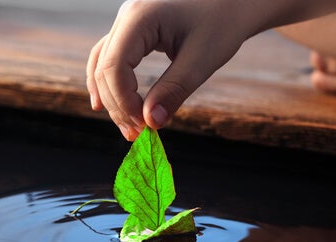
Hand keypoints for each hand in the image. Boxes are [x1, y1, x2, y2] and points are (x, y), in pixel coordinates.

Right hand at [86, 0, 259, 140]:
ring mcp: (127, 22)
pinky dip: (110, 84)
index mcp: (139, 18)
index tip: (145, 126)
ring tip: (128, 127)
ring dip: (112, 99)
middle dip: (119, 106)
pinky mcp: (133, 31)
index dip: (124, 102)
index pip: (113, 68)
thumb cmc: (222, 23)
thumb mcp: (201, 60)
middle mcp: (126, 17)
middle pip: (104, 70)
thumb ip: (174, 90)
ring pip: (103, 66)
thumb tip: (151, 122)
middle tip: (138, 134)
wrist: (233, 1)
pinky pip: (111, 59)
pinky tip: (109, 104)